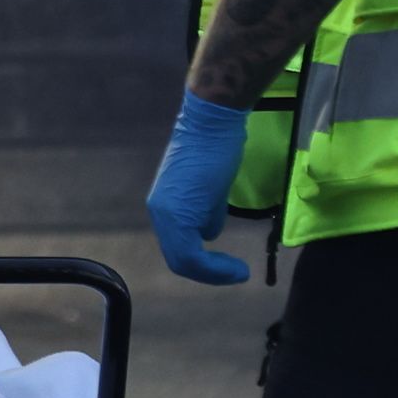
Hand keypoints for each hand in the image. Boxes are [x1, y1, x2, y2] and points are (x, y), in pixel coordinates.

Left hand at [148, 92, 252, 285]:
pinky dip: (213, 267)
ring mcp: (166, 212)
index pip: (178, 248)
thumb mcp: (211, 189)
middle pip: (178, 258)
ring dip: (213, 273)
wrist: (214, 123)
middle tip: (236, 274)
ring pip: (183, 259)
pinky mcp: (178, 212)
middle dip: (209, 272)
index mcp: (165, 207)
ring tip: (238, 273)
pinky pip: (190, 253)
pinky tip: (236, 266)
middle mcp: (159, 212)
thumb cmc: (215, 149)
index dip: (204, 265)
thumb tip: (209, 235)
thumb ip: (208, 213)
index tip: (230, 268)